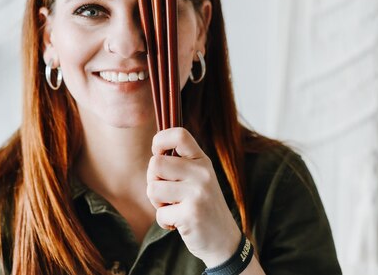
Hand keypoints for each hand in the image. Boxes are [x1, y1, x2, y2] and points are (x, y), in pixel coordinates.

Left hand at [146, 127, 242, 267]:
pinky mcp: (191, 214)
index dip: (160, 140)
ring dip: (156, 202)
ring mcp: (198, 193)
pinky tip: (178, 223)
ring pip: (152, 188)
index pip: (179, 134)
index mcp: (202, 160)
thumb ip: (180, 164)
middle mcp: (202, 173)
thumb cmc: (203, 206)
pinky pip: (159, 213)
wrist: (225, 242)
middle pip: (155, 163)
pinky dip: (164, 222)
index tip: (159, 155)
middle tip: (165, 194)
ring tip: (173, 208)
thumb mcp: (199, 178)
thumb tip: (154, 152)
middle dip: (152, 180)